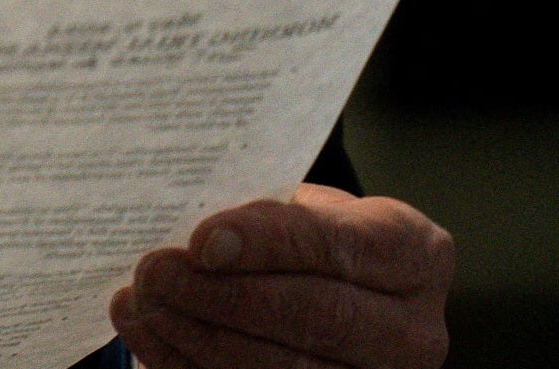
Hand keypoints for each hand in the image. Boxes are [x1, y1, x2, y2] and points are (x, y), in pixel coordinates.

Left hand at [109, 183, 453, 368]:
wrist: (342, 289)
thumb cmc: (316, 237)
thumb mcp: (307, 206)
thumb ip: (268, 217)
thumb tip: (198, 244)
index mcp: (416, 256)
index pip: (344, 247)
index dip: (271, 243)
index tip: (202, 240)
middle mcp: (413, 331)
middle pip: (317, 316)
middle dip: (225, 296)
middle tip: (156, 271)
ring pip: (285, 367)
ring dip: (199, 336)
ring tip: (143, 300)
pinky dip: (188, 363)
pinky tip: (147, 331)